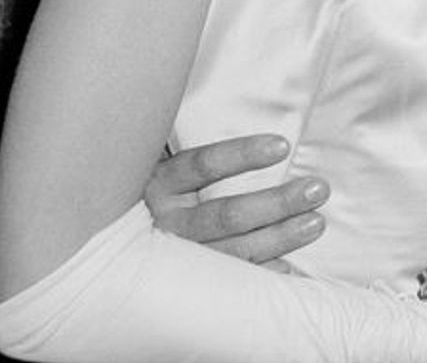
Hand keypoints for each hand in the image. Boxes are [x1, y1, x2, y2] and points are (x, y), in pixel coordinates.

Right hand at [144, 134, 327, 269]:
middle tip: (317, 189)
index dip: (241, 155)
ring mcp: (174, 261)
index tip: (281, 145)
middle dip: (277, 202)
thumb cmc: (153, 197)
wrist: (109, 248)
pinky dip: (261, 276)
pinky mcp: (185, 287)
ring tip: (316, 222)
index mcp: (158, 186)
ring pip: (233, 252)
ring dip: (280, 238)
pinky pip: (230, 285)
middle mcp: (163, 225)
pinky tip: (291, 270)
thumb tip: (263, 139)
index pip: (201, 166)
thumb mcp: (161, 170)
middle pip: (225, 214)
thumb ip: (194, 158)